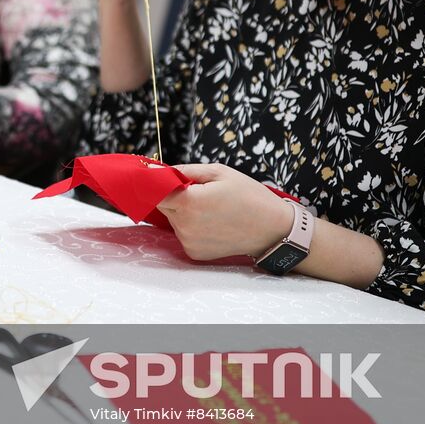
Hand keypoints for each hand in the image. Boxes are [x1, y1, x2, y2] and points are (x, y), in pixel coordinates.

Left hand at [156, 163, 292, 260]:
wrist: (272, 229)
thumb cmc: (248, 196)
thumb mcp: (219, 172)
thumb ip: (185, 170)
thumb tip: (157, 170)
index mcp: (188, 202)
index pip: (152, 191)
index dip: (154, 183)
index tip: (161, 177)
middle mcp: (184, 225)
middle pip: (163, 205)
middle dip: (173, 196)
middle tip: (198, 192)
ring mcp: (188, 241)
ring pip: (173, 220)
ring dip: (183, 212)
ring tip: (211, 209)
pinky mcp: (193, 253)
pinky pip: (183, 234)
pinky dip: (192, 227)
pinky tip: (213, 224)